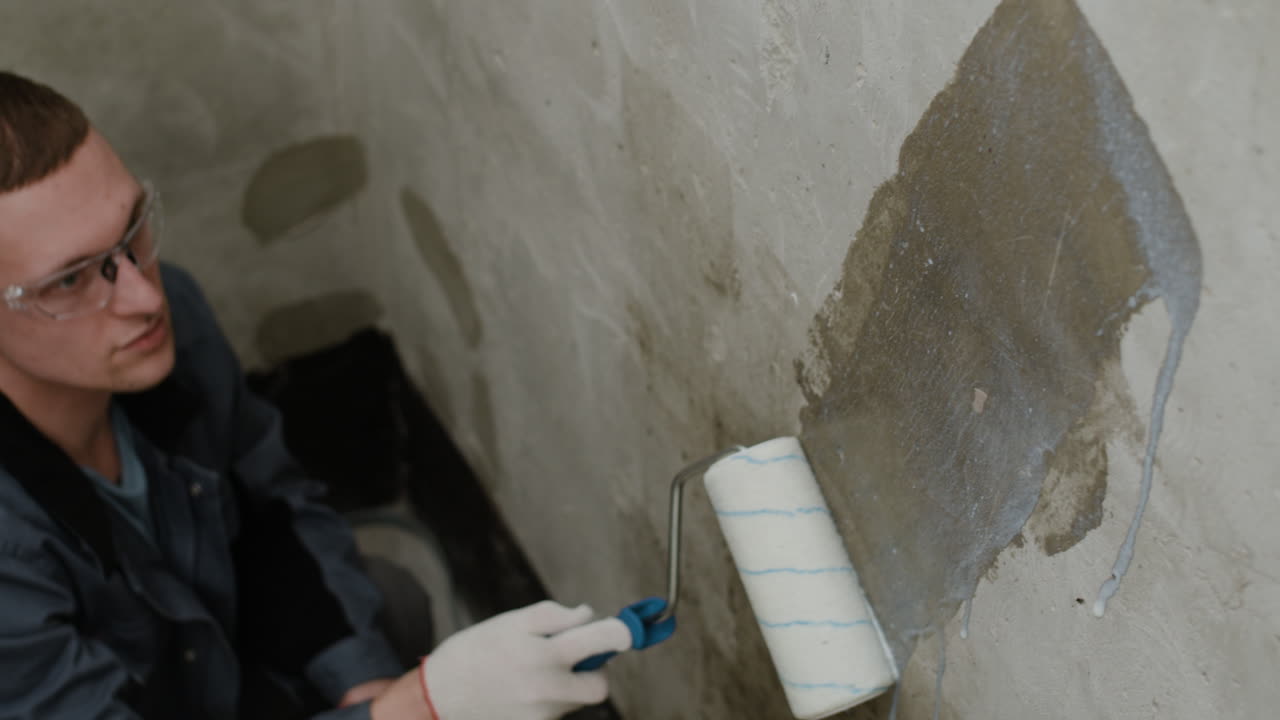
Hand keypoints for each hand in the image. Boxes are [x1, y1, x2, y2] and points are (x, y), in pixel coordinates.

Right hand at [421, 600, 631, 719]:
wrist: (439, 696)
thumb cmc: (476, 651)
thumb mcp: (513, 621)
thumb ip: (555, 616)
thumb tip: (589, 616)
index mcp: (544, 654)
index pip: (603, 643)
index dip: (620, 633)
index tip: (627, 629)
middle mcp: (548, 690)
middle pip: (599, 685)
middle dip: (594, 669)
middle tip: (572, 655)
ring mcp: (542, 715)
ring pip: (576, 700)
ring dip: (568, 683)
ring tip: (532, 672)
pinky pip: (557, 712)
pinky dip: (551, 699)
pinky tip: (523, 690)